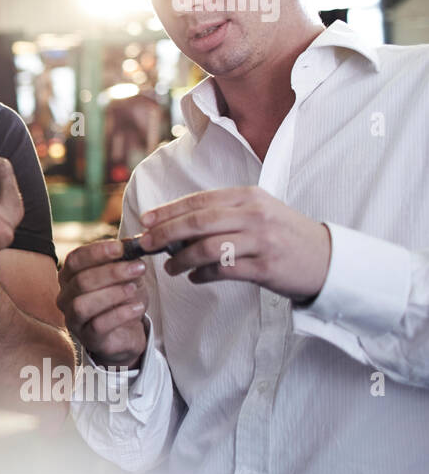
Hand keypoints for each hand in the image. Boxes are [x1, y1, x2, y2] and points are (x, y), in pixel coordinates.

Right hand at [57, 239, 149, 367]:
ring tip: (134, 289)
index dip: (97, 252)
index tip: (121, 248)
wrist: (127, 332)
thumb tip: (133, 244)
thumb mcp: (126, 276)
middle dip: (112, 272)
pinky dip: (120, 314)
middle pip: (81, 281)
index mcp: (70, 276)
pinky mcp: (88, 338)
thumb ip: (125, 260)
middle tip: (138, 267)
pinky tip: (137, 308)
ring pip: (84, 304)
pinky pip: (98, 325)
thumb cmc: (122, 300)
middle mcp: (66, 297)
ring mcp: (74, 319)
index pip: (75, 259)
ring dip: (112, 294)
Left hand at [138, 186, 331, 301]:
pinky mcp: (266, 267)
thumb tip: (175, 225)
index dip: (168, 210)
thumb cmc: (284, 234)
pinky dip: (202, 275)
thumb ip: (223, 213)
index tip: (146, 220)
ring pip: (208, 247)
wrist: (327, 258)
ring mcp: (262, 241)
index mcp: (249, 196)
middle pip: (198, 222)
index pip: (199, 200)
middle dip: (166, 233)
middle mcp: (255, 214)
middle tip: (146, 244)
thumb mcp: (258, 212)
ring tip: (170, 267)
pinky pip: (224, 270)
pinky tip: (194, 278)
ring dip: (182, 259)